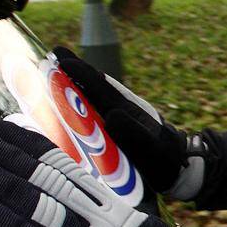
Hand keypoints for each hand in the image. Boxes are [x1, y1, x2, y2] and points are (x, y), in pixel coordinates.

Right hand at [54, 46, 200, 198]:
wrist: (176, 171)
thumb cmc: (165, 161)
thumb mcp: (153, 150)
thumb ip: (136, 135)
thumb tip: (112, 115)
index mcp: (127, 111)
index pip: (100, 89)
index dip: (81, 73)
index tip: (61, 57)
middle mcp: (118, 112)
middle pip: (91, 89)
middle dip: (71, 73)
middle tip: (51, 55)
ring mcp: (114, 123)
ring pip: (89, 101)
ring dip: (70, 89)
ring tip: (50, 74)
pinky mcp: (110, 136)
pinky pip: (89, 120)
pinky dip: (75, 110)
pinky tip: (62, 107)